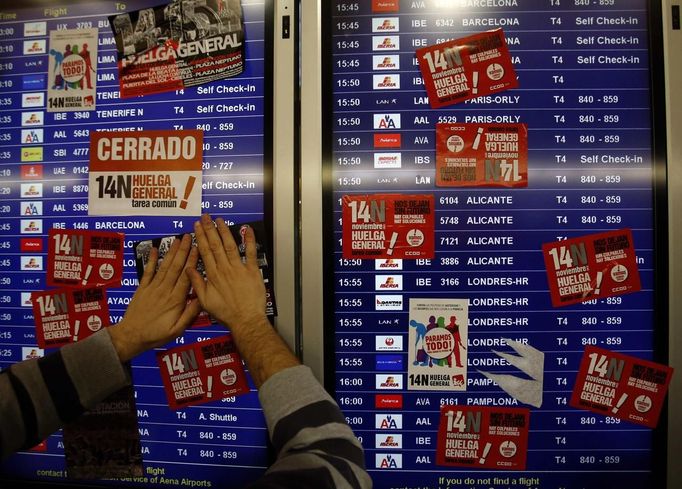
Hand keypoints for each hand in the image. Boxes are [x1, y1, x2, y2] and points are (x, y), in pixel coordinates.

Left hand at [109, 234, 200, 361]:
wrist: (131, 336)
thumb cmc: (156, 335)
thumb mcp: (178, 330)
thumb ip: (190, 314)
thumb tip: (201, 299)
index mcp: (175, 300)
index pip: (186, 277)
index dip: (192, 262)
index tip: (198, 249)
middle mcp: (164, 291)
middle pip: (176, 267)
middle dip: (183, 251)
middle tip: (189, 237)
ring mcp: (152, 288)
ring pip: (164, 267)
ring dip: (171, 252)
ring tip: (178, 239)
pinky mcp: (142, 288)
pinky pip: (148, 272)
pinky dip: (151, 260)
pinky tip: (154, 249)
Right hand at [186, 214, 266, 331]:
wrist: (245, 320)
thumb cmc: (227, 313)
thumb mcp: (205, 301)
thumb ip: (197, 284)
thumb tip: (188, 270)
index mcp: (213, 275)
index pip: (205, 251)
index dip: (200, 237)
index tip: (196, 227)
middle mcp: (225, 269)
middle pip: (215, 245)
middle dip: (209, 229)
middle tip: (206, 218)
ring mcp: (239, 268)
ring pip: (229, 245)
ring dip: (224, 231)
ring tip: (219, 220)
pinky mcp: (252, 271)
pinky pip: (251, 253)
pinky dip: (250, 240)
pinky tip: (247, 230)